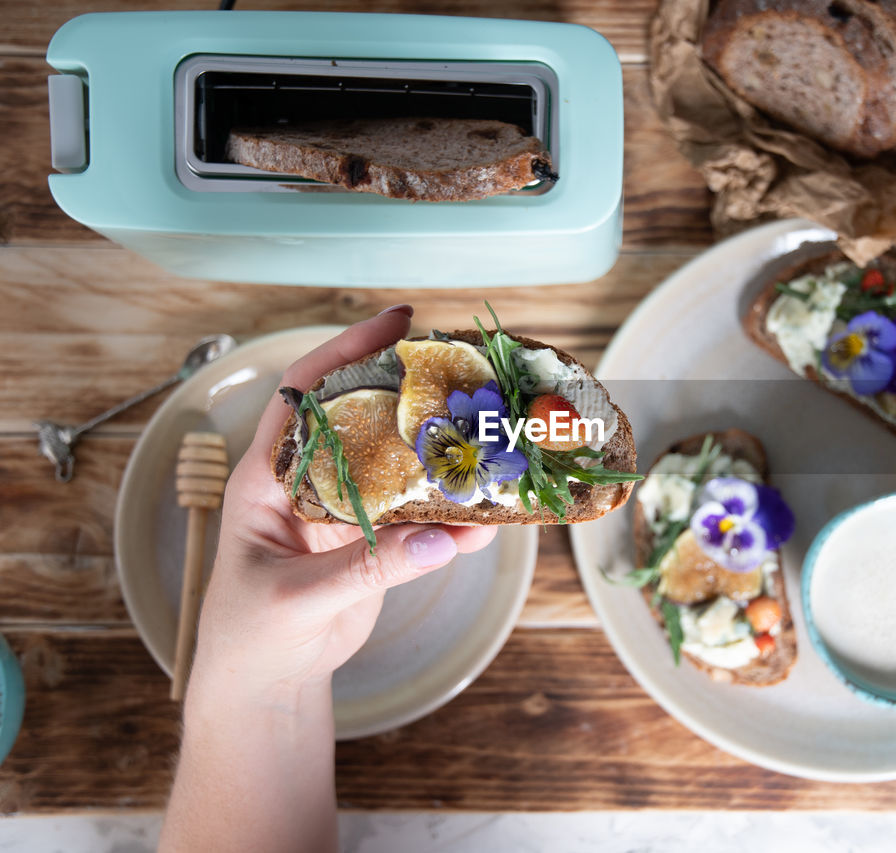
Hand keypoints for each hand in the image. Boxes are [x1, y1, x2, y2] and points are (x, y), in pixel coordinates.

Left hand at [188, 306, 497, 699]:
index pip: (306, 394)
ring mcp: (347, 510)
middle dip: (414, 391)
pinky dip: (455, 519)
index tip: (398, 322)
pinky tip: (485, 521)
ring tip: (490, 443)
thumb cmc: (251, 635)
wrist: (265, 685)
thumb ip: (366, 568)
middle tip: (465, 371)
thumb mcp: (297, 599)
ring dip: (444, 457)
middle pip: (366, 417)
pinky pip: (421, 517)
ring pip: (402, 466)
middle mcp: (310, 482)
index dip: (347, 351)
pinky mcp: (376, 542)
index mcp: (269, 477)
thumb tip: (440, 537)